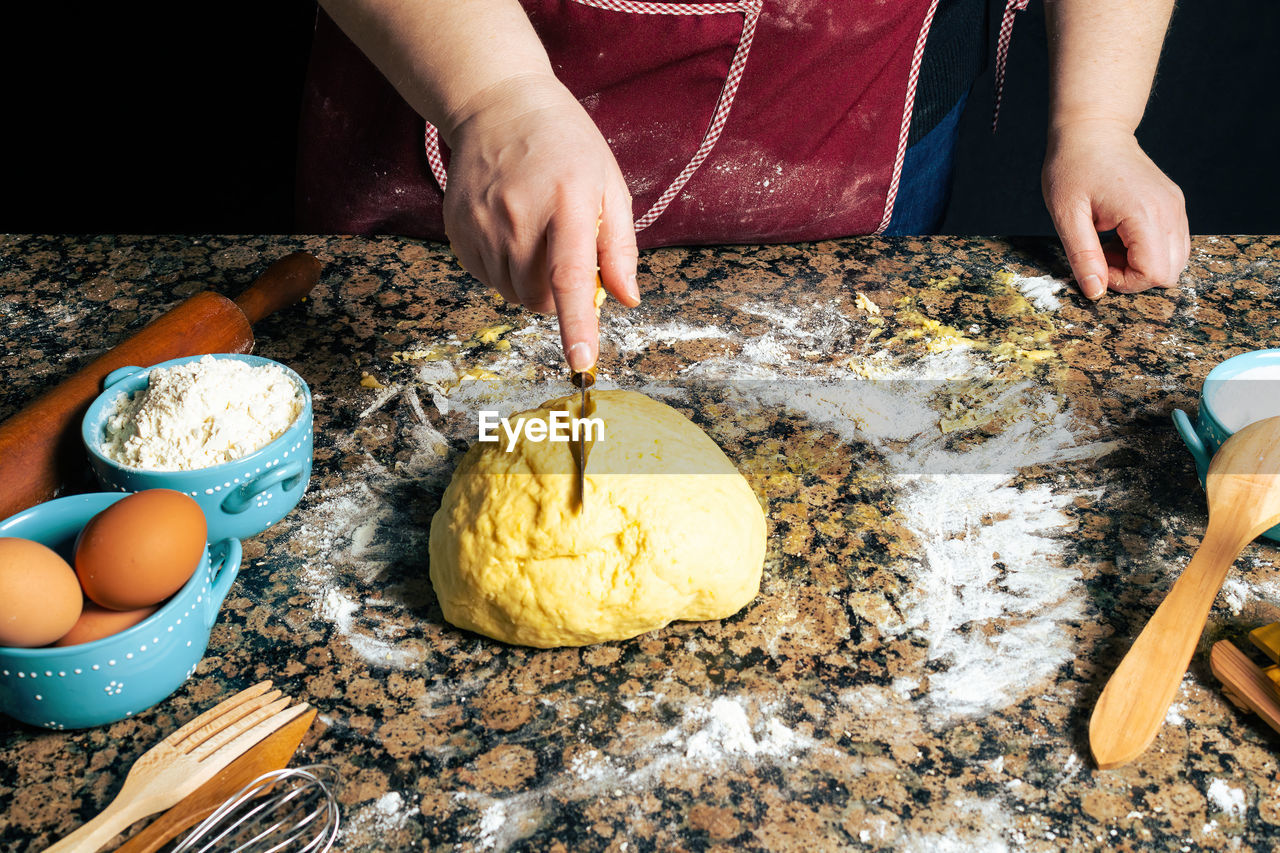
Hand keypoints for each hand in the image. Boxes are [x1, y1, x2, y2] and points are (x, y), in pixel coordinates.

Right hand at [441, 73, 639, 370]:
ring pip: (511, 293)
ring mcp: (481, 223)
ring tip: (538, 236)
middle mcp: (518, 215)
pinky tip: (511, 232)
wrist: (498, 106)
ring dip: (531, 283)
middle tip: (567, 255)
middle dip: (560, 295)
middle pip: (539, 296)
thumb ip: (620, 247)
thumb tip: (626, 299)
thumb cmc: (565, 146)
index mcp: (567, 201)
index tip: (583, 363)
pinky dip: (505, 270)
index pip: (570, 276)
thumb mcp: (609, 184)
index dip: (577, 324)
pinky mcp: (457, 229)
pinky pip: (486, 277)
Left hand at [1042, 119, 1188, 299]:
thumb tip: (1095, 292)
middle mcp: (1169, 210)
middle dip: (1134, 277)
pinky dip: (1148, 250)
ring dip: (1142, 264)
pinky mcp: (1172, 204)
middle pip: (1170, 272)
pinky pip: (1172, 243)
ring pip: (1176, 261)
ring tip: (1110, 244)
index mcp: (1145, 213)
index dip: (1125, 282)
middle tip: (1102, 257)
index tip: (1098, 266)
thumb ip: (1083, 256)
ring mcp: (1175, 206)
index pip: (1154, 273)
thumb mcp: (1067, 215)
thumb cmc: (1074, 166)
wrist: (1093, 129)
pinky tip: (1121, 236)